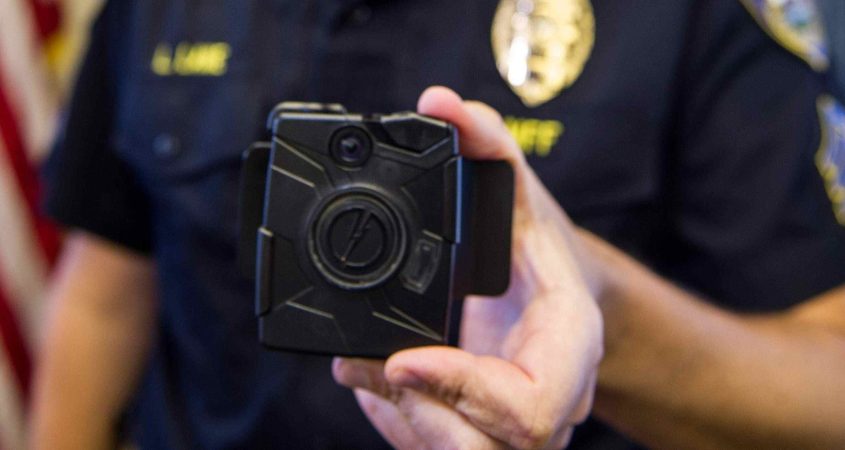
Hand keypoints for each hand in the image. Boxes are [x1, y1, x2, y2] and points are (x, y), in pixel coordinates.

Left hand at [333, 86, 603, 448]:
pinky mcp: (491, 436)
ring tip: (362, 369)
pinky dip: (401, 423)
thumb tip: (440, 103)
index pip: (527, 403)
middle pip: (488, 448)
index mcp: (572, 344)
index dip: (464, 389)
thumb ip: (486, 143)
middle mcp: (557, 399)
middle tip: (365, 365)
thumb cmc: (543, 249)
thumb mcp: (520, 190)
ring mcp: (526, 427)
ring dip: (401, 420)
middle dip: (416, 413)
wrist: (557, 294)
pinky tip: (380, 385)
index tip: (403, 359)